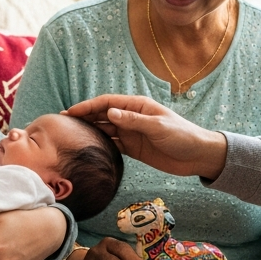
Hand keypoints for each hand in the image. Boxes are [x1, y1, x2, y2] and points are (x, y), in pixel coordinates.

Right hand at [64, 94, 227, 179]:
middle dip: (83, 117)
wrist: (198, 156)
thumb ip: (134, 121)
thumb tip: (110, 113)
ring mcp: (131, 132)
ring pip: (105, 129)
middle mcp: (131, 117)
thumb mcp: (158, 127)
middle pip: (102, 115)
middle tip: (62, 123)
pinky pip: (112, 144)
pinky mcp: (133, 148)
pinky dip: (100, 145)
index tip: (70, 112)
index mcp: (137, 106)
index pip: (107, 103)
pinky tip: (88, 148)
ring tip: (70, 135)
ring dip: (89, 131)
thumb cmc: (182, 136)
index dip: (87, 106)